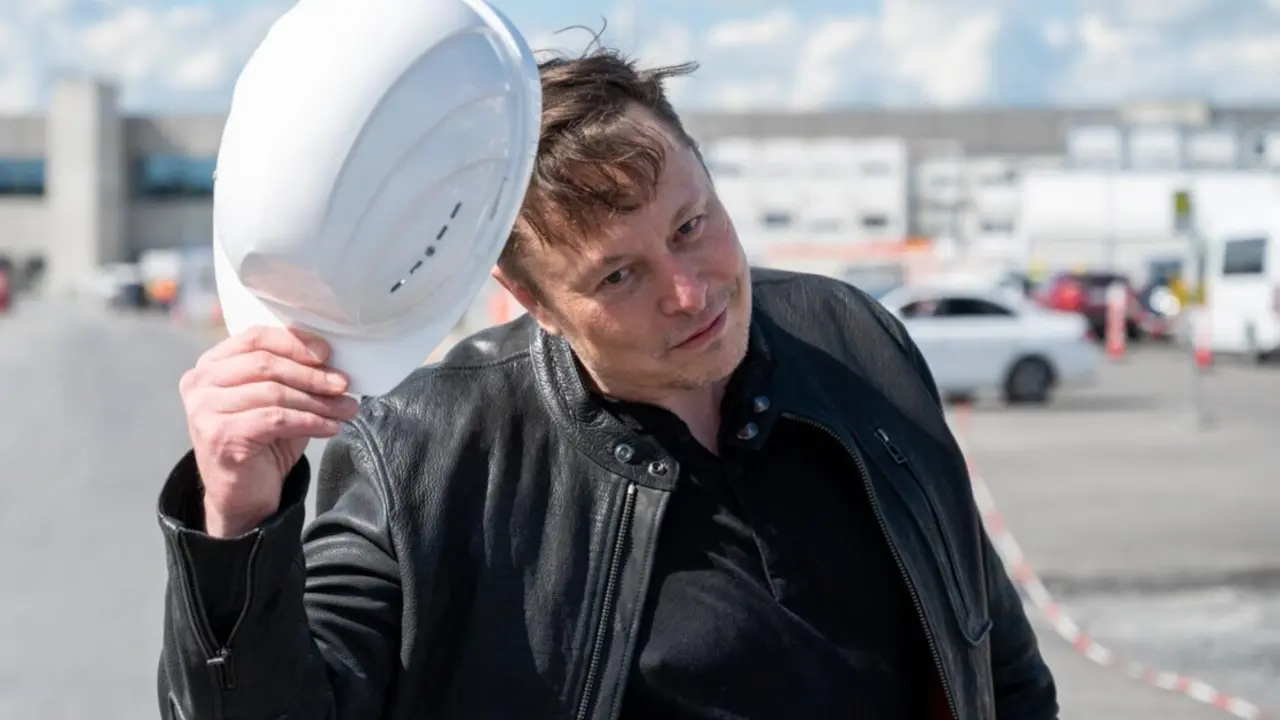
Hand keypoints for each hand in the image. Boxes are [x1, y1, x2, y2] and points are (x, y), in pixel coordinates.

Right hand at [180, 326, 358, 536]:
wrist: (243, 495)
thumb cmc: (262, 441)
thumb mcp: (277, 400)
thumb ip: (293, 376)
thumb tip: (334, 361)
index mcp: (210, 365)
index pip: (255, 338)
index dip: (295, 343)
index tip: (328, 352)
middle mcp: (200, 383)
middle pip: (266, 364)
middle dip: (312, 374)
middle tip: (344, 384)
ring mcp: (205, 409)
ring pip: (274, 393)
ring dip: (317, 401)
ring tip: (345, 409)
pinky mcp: (220, 435)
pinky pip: (276, 419)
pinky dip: (310, 421)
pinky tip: (331, 427)